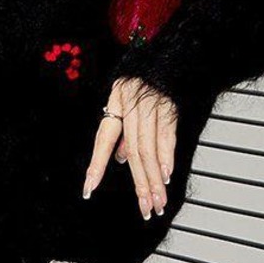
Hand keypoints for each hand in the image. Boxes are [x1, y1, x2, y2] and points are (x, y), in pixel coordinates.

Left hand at [83, 78, 177, 220]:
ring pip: (149, 149)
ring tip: (157, 200)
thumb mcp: (127, 95)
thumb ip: (125, 129)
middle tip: (144, 208)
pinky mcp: (170, 106)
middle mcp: (131, 105)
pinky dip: (166, 157)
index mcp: (116, 102)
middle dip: (139, 184)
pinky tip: (165, 176)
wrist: (174, 54)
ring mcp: (151, 106)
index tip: (89, 188)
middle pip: (133, 151)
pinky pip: (167, 136)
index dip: (96, 165)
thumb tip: (122, 160)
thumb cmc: (149, 76)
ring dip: (153, 178)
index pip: (103, 140)